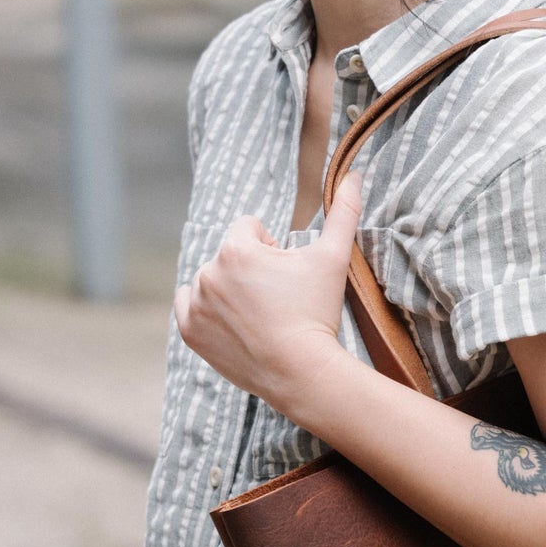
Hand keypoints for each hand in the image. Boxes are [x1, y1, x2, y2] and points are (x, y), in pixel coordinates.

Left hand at [174, 174, 363, 418]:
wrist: (301, 372)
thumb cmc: (316, 312)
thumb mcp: (332, 259)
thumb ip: (342, 213)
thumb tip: (355, 174)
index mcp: (236, 248)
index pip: (250, 229)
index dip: (272, 249)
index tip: (286, 277)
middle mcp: (208, 271)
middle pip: (231, 256)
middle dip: (251, 271)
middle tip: (277, 301)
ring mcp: (196, 303)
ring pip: (212, 280)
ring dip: (230, 289)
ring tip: (259, 316)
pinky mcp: (189, 331)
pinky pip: (190, 305)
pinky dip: (207, 311)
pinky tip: (236, 324)